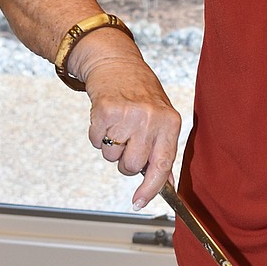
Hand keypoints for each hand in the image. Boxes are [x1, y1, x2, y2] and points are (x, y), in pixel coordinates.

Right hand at [85, 57, 181, 209]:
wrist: (116, 62)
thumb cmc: (141, 94)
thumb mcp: (162, 118)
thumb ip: (163, 150)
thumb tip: (165, 183)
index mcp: (170, 122)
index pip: (162, 165)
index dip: (150, 189)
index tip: (139, 203)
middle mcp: (151, 119)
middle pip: (131, 166)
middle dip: (125, 161)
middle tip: (127, 139)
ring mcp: (127, 115)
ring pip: (111, 157)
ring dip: (110, 146)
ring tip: (118, 124)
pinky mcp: (104, 111)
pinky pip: (95, 141)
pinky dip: (96, 135)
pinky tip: (106, 118)